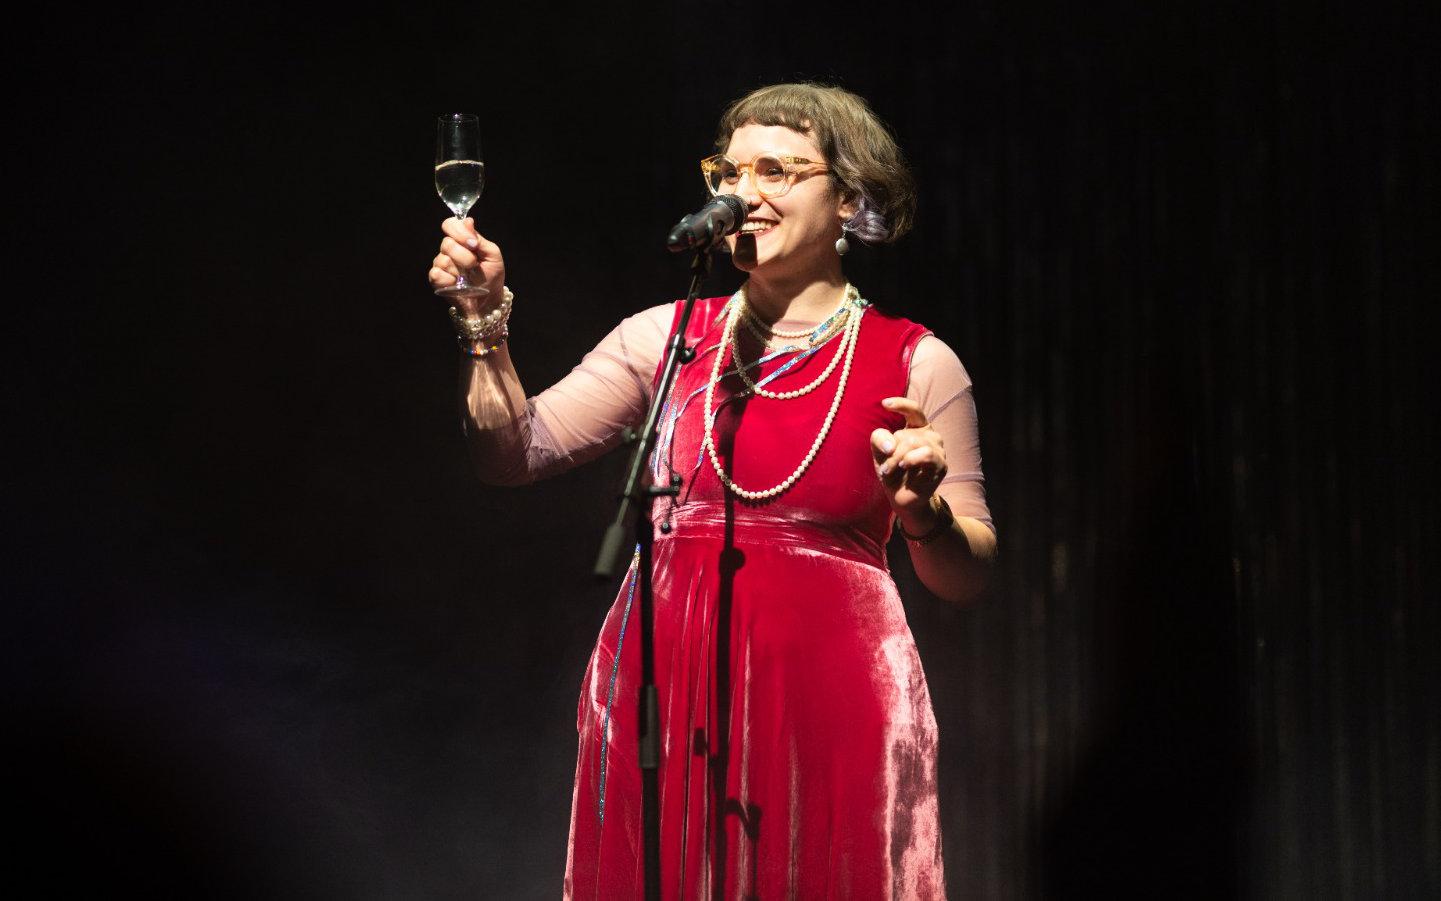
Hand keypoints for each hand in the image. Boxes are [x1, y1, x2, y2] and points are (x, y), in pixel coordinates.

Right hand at [428, 217, 505, 316]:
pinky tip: (458, 284)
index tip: (472, 244)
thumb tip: (467, 221)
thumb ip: (480, 239)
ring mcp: (441, 265)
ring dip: (460, 269)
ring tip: (468, 278)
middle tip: (474, 265)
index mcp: (462, 240)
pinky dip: (450, 280)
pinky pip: (437, 274)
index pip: (450, 224)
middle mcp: (449, 250)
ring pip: (442, 259)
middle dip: (464, 255)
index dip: (459, 231)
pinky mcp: (436, 280)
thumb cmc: (492, 276)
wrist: (489, 300)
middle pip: (446, 243)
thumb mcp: (492, 255)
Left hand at [870, 397, 947, 516]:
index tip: (884, 404)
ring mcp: (939, 450)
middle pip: (905, 435)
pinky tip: (905, 467)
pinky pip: (926, 454)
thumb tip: (891, 445)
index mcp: (918, 428)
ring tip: (890, 471)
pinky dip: (911, 459)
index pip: (914, 410)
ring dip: (897, 458)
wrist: (901, 497)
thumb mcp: (879, 452)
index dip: (901, 404)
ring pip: (914, 443)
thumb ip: (879, 439)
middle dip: (890, 451)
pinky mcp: (941, 465)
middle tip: (884, 468)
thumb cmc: (892, 471)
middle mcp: (931, 436)